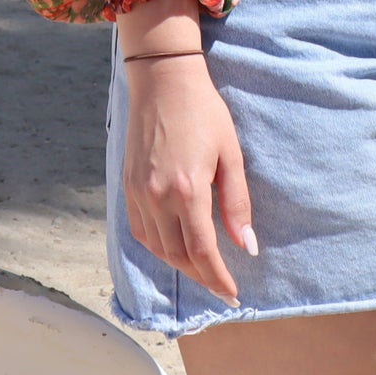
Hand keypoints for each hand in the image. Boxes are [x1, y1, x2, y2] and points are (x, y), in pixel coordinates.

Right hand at [123, 54, 254, 304]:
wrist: (163, 80)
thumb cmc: (204, 112)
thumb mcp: (231, 153)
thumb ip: (237, 203)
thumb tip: (248, 246)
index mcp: (188, 190)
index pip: (202, 252)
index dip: (218, 278)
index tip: (233, 294)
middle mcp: (158, 196)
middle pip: (178, 256)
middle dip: (202, 276)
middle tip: (222, 285)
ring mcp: (138, 192)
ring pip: (157, 248)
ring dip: (180, 265)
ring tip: (202, 268)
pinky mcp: (127, 185)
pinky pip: (141, 230)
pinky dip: (158, 246)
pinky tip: (174, 244)